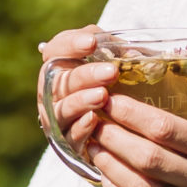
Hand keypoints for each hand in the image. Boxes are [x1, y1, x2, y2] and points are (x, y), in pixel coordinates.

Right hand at [37, 26, 117, 160]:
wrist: (117, 134)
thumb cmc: (113, 91)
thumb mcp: (113, 68)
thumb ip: (117, 56)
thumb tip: (134, 54)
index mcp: (60, 69)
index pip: (55, 50)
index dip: (70, 44)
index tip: (92, 42)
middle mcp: (53, 94)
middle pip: (60, 80)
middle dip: (85, 74)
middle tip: (111, 72)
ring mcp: (58, 119)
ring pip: (62, 109)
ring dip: (81, 101)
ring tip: (102, 96)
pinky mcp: (67, 144)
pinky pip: (70, 135)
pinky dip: (80, 127)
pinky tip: (93, 120)